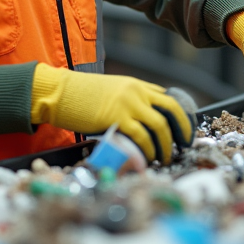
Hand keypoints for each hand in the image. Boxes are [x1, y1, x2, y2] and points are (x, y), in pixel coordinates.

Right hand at [30, 64, 192, 163]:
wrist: (58, 92)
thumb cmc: (79, 95)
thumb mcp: (109, 92)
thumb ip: (127, 102)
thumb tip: (139, 122)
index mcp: (135, 85)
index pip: (166, 98)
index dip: (178, 116)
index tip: (181, 131)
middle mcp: (136, 92)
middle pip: (171, 109)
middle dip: (183, 128)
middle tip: (184, 144)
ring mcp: (128, 104)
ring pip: (160, 125)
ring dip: (166, 145)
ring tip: (165, 157)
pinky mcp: (117, 118)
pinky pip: (142, 137)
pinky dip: (148, 150)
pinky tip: (147, 159)